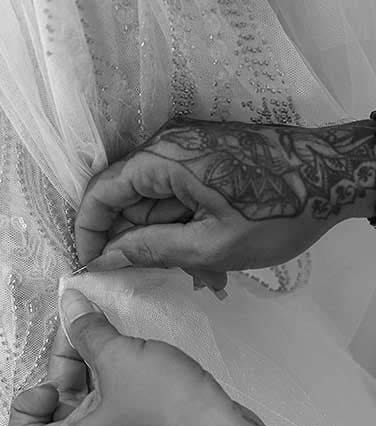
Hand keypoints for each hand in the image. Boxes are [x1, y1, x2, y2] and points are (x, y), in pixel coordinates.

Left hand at [5, 289, 239, 425]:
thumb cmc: (167, 412)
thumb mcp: (120, 358)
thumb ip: (89, 331)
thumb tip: (70, 303)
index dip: (28, 402)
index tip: (55, 379)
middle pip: (57, 425)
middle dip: (68, 378)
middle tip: (88, 341)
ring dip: (95, 389)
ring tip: (116, 352)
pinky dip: (119, 409)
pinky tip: (140, 378)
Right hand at [75, 119, 375, 273]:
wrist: (337, 175)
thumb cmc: (279, 212)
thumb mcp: (213, 244)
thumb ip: (153, 249)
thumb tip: (106, 257)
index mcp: (164, 160)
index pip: (102, 192)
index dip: (88, 231)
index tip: (89, 265)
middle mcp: (168, 146)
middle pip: (125, 196)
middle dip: (129, 240)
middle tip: (142, 279)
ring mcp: (189, 150)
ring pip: (153, 199)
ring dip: (160, 237)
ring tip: (193, 272)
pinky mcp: (206, 157)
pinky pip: (176, 193)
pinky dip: (180, 224)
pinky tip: (205, 256)